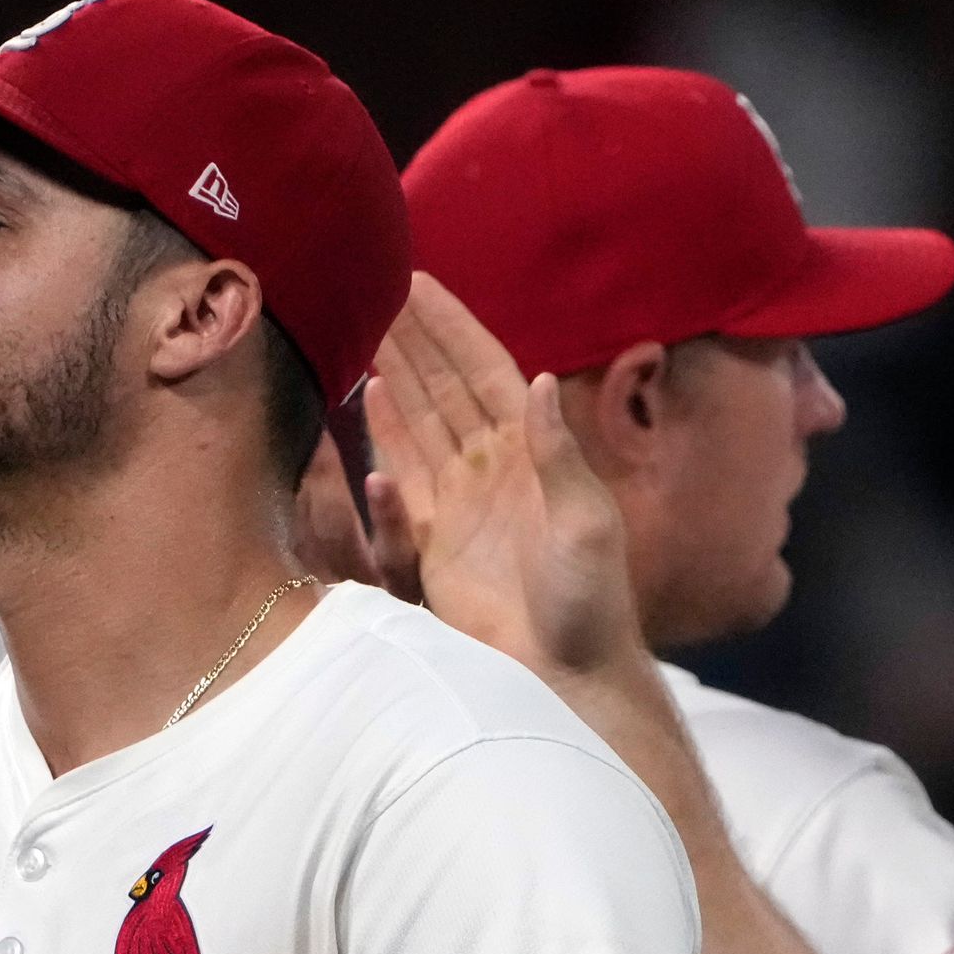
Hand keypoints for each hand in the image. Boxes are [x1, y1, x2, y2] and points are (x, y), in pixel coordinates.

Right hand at [366, 274, 642, 685]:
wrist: (566, 671)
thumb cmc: (590, 600)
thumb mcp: (586, 521)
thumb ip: (558, 453)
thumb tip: (538, 380)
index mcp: (533, 450)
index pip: (484, 369)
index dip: (452, 326)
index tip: (418, 281)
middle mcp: (493, 464)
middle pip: (445, 385)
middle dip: (415, 337)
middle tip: (375, 286)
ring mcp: (462, 499)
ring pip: (421, 419)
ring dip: (396, 372)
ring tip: (363, 325)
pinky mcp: (436, 538)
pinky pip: (406, 472)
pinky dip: (387, 432)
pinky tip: (369, 394)